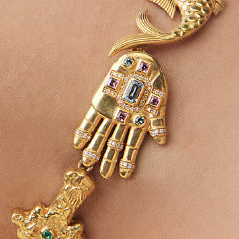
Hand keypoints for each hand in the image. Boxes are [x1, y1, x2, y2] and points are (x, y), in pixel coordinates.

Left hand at [73, 50, 167, 177]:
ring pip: (102, 135)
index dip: (126, 160)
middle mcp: (122, 120)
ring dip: (95, 149)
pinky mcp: (100, 102)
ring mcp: (110, 112)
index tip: (123, 175)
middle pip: (114, 144)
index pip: (130, 146)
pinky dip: (84, 131)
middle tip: (102, 174)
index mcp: (136, 123)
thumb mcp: (158, 105)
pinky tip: (77, 143)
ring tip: (88, 163)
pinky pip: (90, 119)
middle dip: (108, 159)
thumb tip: (161, 142)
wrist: (142, 63)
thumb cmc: (154, 83)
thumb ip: (158, 124)